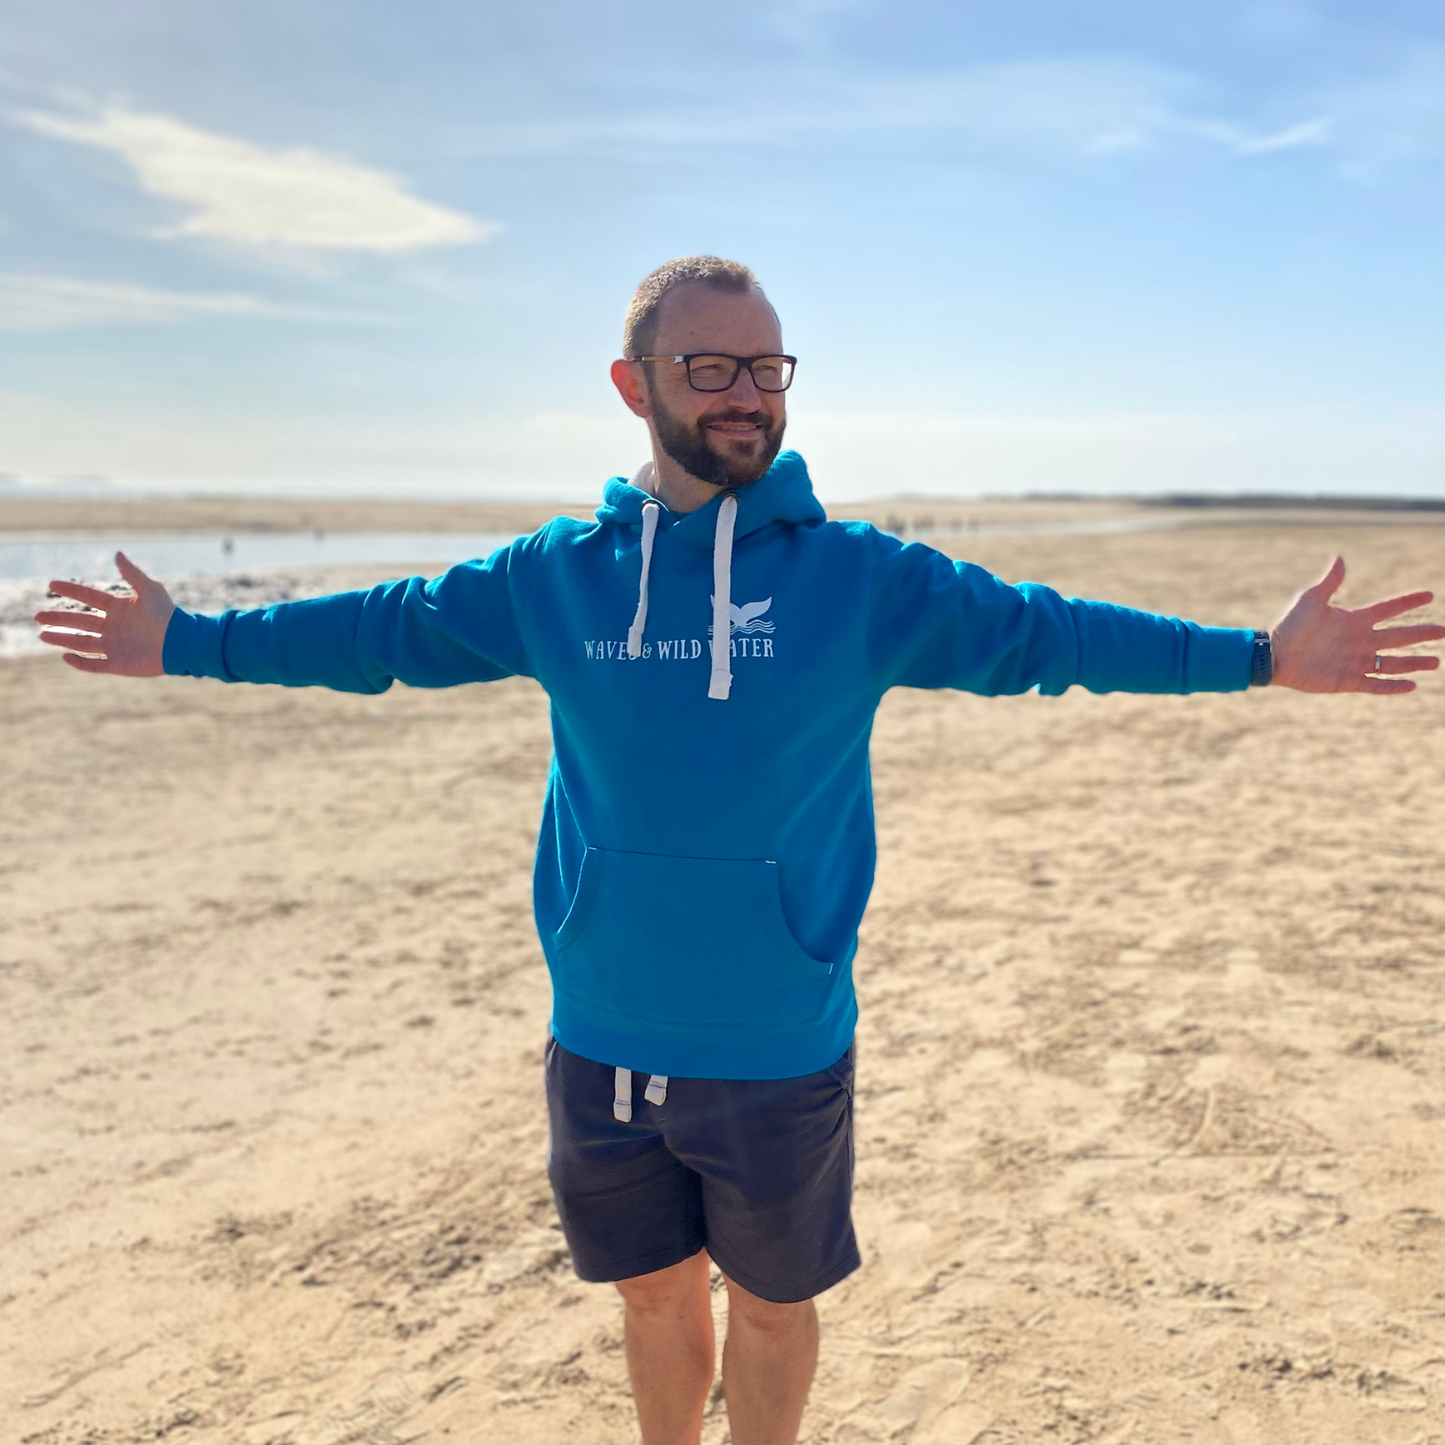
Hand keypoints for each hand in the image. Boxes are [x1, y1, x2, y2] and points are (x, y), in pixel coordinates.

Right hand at [34, 552, 174, 675]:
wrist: (182, 642)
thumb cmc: (169, 615)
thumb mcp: (149, 590)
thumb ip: (132, 573)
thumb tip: (117, 553)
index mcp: (120, 608)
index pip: (89, 597)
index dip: (70, 590)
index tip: (51, 584)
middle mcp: (114, 626)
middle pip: (80, 621)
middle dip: (59, 618)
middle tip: (38, 616)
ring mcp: (115, 645)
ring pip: (82, 642)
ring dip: (62, 639)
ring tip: (42, 635)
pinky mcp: (119, 664)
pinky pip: (95, 663)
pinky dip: (80, 661)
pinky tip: (65, 656)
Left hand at [1271, 555, 1443, 693]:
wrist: (1274, 654)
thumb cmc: (1290, 625)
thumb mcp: (1310, 599)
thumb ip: (1329, 582)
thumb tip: (1340, 558)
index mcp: (1354, 619)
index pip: (1388, 609)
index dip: (1407, 601)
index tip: (1429, 595)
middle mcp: (1359, 640)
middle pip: (1398, 637)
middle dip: (1421, 634)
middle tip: (1443, 631)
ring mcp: (1355, 661)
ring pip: (1392, 663)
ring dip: (1413, 663)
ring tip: (1435, 662)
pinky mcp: (1347, 680)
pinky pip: (1375, 684)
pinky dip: (1393, 686)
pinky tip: (1412, 685)